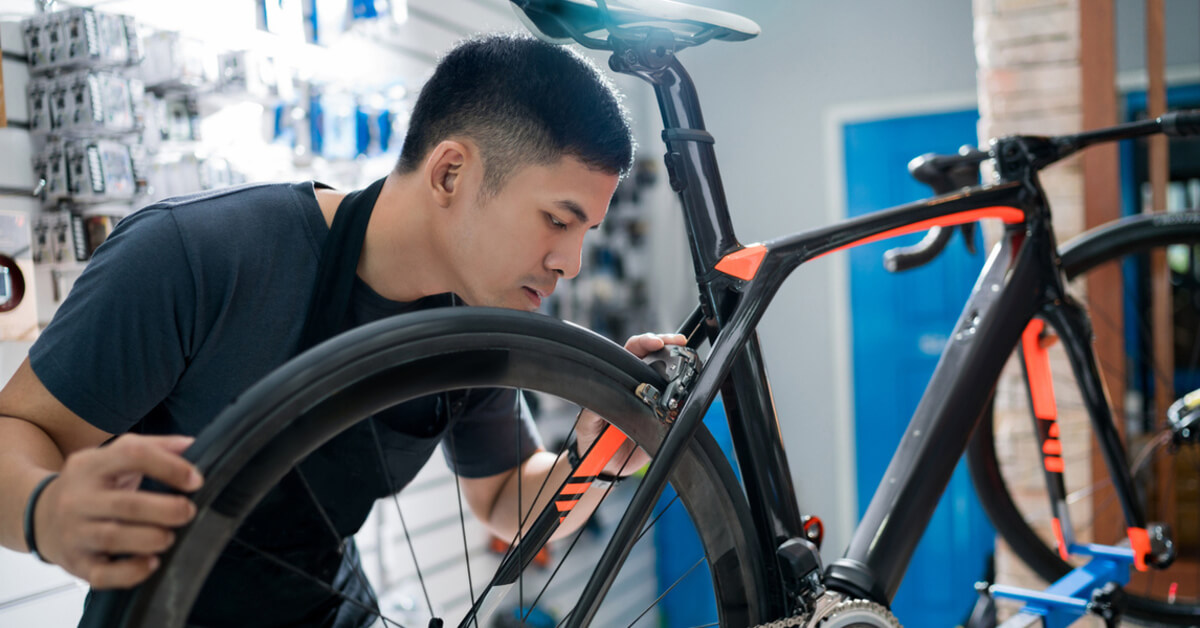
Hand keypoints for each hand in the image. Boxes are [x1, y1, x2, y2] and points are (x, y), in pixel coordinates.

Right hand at [35, 434, 202, 588]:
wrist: (39, 516)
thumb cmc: (91, 484)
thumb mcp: (113, 456)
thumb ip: (154, 447)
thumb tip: (193, 445)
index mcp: (91, 465)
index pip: (132, 456)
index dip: (169, 467)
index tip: (196, 480)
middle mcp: (78, 498)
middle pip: (126, 504)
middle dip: (166, 509)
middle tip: (188, 512)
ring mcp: (74, 532)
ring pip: (113, 538)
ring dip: (151, 539)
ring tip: (170, 536)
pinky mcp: (75, 563)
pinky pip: (102, 574)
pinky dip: (131, 572)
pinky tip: (151, 563)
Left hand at [574, 333, 686, 477]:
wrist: (607, 466)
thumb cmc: (593, 439)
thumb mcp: (587, 422)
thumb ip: (592, 409)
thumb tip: (600, 400)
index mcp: (619, 380)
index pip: (632, 352)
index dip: (644, 343)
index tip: (655, 343)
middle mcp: (639, 385)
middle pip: (656, 357)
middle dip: (669, 344)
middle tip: (678, 342)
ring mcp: (654, 400)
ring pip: (671, 377)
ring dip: (681, 366)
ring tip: (688, 361)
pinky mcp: (665, 418)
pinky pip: (679, 404)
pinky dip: (687, 395)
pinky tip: (691, 388)